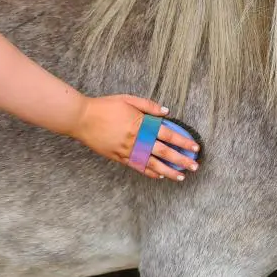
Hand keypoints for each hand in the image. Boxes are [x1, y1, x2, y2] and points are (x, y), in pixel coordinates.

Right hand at [69, 95, 199, 180]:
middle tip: (195, 166)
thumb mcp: (128, 100)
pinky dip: (149, 172)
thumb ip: (148, 106)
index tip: (194, 148)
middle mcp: (137, 140)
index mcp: (141, 125)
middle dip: (181, 160)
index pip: (168, 135)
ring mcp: (128, 151)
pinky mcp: (119, 157)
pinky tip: (160, 176)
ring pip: (152, 164)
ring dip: (168, 171)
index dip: (183, 142)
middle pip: (164, 152)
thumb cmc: (105, 106)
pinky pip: (137, 167)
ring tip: (181, 176)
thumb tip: (166, 112)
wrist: (81, 118)